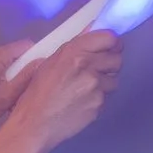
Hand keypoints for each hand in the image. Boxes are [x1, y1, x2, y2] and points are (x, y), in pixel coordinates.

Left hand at [0, 41, 36, 133]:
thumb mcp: (7, 95)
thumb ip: (26, 77)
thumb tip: (43, 61)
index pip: (27, 45)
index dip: (38, 54)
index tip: (45, 70)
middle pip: (19, 53)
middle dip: (29, 67)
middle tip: (34, 84)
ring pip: (12, 61)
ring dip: (19, 74)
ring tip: (22, 91)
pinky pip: (4, 67)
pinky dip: (10, 77)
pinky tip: (10, 94)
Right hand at [8, 30, 121, 150]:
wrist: (35, 124)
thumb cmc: (37, 92)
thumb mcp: (51, 62)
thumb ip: (75, 47)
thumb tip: (92, 29)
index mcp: (75, 51)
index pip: (109, 38)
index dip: (112, 43)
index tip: (109, 48)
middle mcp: (88, 66)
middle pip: (117, 59)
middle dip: (110, 64)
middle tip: (97, 70)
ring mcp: (96, 87)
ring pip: (114, 80)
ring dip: (104, 83)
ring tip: (86, 90)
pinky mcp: (99, 105)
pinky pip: (106, 98)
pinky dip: (97, 100)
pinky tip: (82, 103)